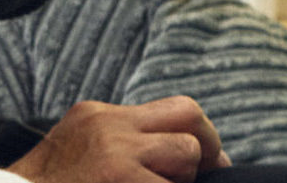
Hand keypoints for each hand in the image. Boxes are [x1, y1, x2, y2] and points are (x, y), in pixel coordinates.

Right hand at [6, 98, 230, 182]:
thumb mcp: (78, 153)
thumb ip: (120, 145)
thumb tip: (179, 157)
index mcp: (96, 116)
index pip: (172, 110)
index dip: (199, 136)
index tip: (205, 163)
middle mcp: (106, 126)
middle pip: (189, 115)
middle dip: (208, 149)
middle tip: (206, 177)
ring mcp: (114, 153)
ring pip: (187, 154)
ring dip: (181, 180)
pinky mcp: (120, 178)